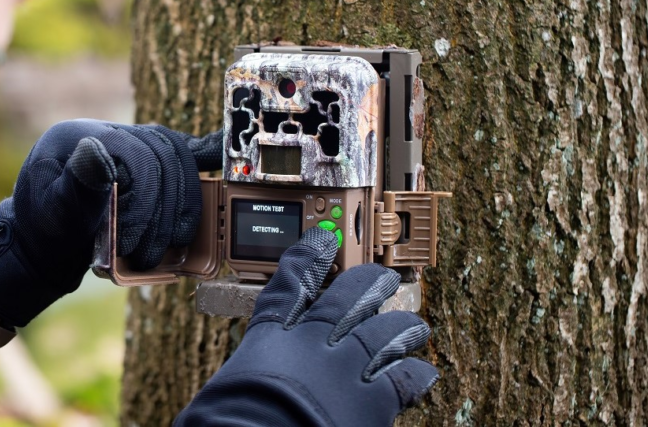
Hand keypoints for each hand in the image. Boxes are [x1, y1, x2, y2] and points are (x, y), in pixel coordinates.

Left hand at [0, 119, 221, 326]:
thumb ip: (75, 184)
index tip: (133, 245)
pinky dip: (203, 154)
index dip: (144, 202)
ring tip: (170, 245)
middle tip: (149, 254)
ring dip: (182, 203)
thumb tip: (97, 149)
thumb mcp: (51, 213)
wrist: (42, 246)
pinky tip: (221, 156)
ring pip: (176, 157)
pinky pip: (180, 151)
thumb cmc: (44, 233)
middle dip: (163, 210)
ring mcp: (128, 144)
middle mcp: (107, 132)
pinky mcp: (143, 162)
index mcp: (79, 135)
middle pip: (161, 155)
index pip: (133, 155)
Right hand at [175, 227, 438, 425]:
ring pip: (382, 333)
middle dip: (367, 284)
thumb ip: (244, 378)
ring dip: (401, 325)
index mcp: (268, 339)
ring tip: (414, 323)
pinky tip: (424, 370)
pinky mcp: (374, 401)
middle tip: (382, 276)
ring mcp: (345, 368)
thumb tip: (234, 395)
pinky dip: (416, 373)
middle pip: (345, 300)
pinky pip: (403, 379)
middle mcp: (310, 344)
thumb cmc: (228, 422)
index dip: (306, 258)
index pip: (287, 287)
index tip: (320, 240)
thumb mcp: (223, 390)